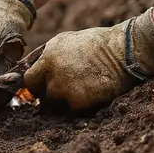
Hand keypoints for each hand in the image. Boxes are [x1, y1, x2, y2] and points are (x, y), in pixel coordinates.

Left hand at [23, 8, 153, 112]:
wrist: (125, 51)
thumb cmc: (98, 45)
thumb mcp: (66, 41)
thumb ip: (47, 56)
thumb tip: (31, 71)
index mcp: (48, 57)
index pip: (29, 80)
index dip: (37, 86)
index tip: (45, 88)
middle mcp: (51, 73)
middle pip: (40, 96)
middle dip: (50, 96)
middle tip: (68, 90)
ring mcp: (63, 88)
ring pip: (56, 106)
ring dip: (66, 102)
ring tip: (84, 90)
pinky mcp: (78, 102)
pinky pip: (73, 111)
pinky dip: (82, 107)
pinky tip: (93, 94)